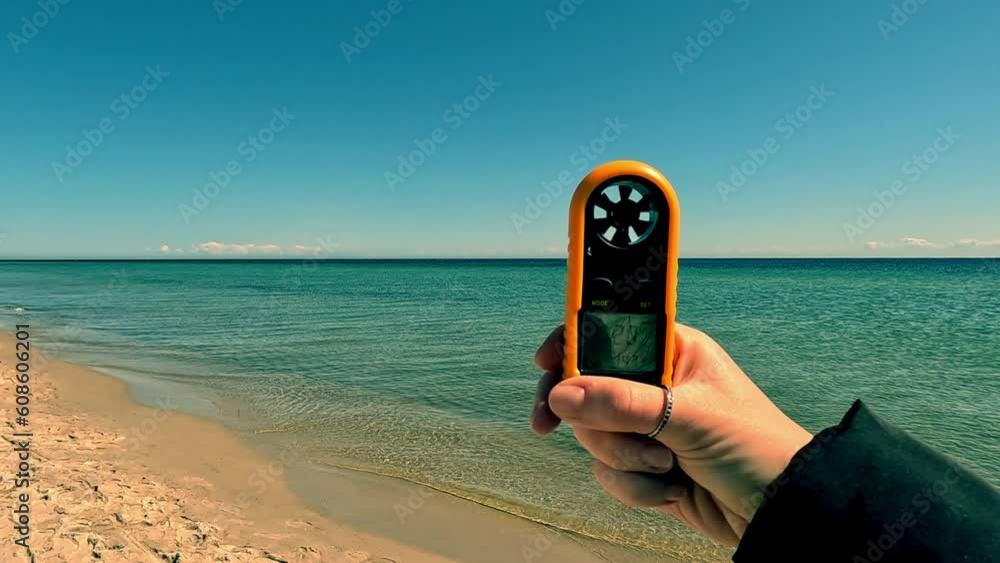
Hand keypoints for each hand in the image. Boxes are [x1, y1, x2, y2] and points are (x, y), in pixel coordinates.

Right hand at [531, 324, 811, 545]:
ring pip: (594, 433)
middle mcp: (657, 384)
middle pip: (588, 386)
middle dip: (582, 413)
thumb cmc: (754, 448)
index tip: (544, 358)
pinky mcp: (645, 466)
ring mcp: (649, 426)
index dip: (575, 338)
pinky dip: (634, 487)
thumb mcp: (689, 417)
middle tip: (546, 423)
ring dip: (623, 457)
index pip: (612, 330)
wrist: (780, 512)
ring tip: (666, 466)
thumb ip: (623, 403)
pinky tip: (671, 490)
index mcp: (674, 351)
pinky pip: (608, 471)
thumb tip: (562, 395)